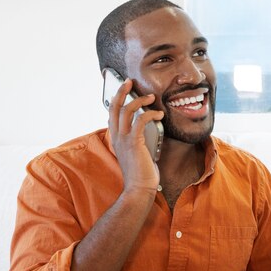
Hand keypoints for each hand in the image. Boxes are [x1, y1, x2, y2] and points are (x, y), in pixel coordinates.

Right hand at [108, 79, 163, 194]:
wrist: (139, 188)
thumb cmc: (141, 173)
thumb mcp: (137, 152)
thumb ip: (138, 139)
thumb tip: (149, 128)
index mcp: (116, 138)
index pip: (112, 114)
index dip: (116, 100)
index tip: (123, 90)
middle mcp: (117, 137)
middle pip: (114, 107)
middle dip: (122, 91)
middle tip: (129, 82)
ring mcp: (124, 140)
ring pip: (126, 111)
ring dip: (139, 100)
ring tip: (150, 96)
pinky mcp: (134, 143)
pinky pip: (140, 121)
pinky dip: (151, 114)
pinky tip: (159, 114)